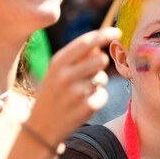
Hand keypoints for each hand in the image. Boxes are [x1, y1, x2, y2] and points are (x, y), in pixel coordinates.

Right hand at [27, 27, 120, 143]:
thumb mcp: (56, 72)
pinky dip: (97, 98)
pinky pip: (103, 95)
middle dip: (101, 63)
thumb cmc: (53, 93)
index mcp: (57, 62)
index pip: (86, 42)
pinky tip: (82, 105)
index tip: (117, 31)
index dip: (104, 34)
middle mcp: (66, 75)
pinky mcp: (87, 107)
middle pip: (101, 59)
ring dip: (97, 83)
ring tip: (80, 91)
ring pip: (102, 78)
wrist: (42, 127)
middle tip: (90, 72)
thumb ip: (76, 58)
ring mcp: (77, 93)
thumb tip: (99, 46)